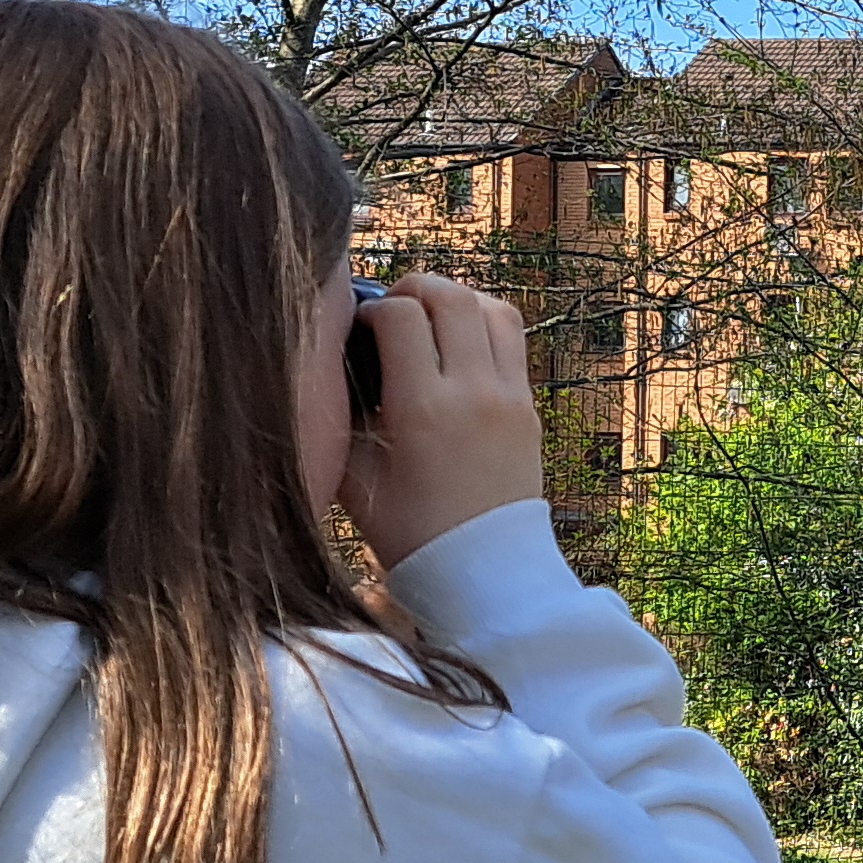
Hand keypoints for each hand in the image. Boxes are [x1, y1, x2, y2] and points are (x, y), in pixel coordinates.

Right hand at [335, 269, 544, 569]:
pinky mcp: (530, 408)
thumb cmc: (411, 534)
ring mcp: (510, 397)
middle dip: (415, 288)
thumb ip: (342, 419)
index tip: (357, 329)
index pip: (400, 318)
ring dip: (457, 300)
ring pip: (493, 308)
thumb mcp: (355, 478)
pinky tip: (457, 349)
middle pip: (452, 297)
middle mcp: (474, 393)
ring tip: (429, 320)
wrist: (484, 574)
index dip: (371, 310)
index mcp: (424, 410)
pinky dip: (484, 327)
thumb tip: (332, 370)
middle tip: (392, 308)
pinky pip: (513, 341)